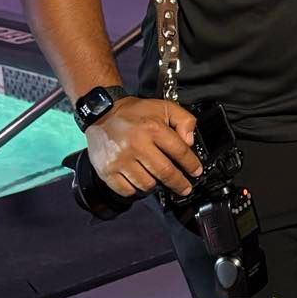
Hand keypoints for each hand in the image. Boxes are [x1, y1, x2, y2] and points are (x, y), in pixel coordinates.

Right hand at [85, 96, 201, 197]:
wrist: (100, 113)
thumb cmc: (133, 112)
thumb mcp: (163, 107)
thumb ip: (184, 120)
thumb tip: (189, 142)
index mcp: (152, 129)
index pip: (179, 152)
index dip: (191, 164)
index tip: (196, 171)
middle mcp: (137, 145)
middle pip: (165, 172)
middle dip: (179, 183)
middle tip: (185, 188)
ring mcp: (120, 160)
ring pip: (147, 184)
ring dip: (155, 185)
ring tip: (157, 178)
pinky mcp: (107, 170)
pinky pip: (127, 190)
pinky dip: (135, 189)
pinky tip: (138, 180)